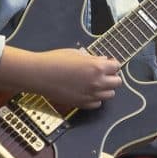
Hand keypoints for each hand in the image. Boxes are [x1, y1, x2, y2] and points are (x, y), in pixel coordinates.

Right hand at [0, 46, 121, 109]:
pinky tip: (87, 91)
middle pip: (117, 82)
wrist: (39, 75)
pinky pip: (97, 103)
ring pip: (110, 95)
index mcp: (97, 67)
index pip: (116, 67)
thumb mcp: (77, 53)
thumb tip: (102, 61)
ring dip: (105, 88)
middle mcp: (97, 82)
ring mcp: (90, 95)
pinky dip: (95, 98)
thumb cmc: (55, 60)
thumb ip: (92, 59)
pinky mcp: (82, 104)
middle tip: (103, 73)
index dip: (112, 64)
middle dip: (112, 76)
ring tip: (95, 83)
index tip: (108, 64)